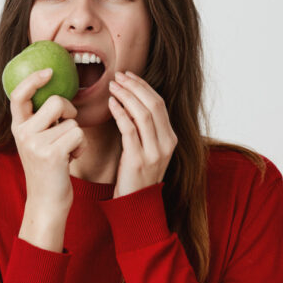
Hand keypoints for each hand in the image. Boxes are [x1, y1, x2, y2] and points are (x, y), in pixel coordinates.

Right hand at [9, 68, 86, 215]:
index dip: (34, 80)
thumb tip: (58, 92)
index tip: (49, 71)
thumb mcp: (37, 141)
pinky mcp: (51, 154)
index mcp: (18, 126)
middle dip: (70, 112)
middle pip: (57, 101)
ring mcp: (35, 143)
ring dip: (77, 135)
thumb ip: (41, 120)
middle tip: (65, 130)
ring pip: (72, 121)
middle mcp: (23, 133)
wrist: (46, 201)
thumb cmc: (48, 168)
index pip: (19, 94)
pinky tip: (70, 159)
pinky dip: (81, 146)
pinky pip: (78, 135)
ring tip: (66, 151)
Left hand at [107, 70, 177, 198]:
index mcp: (171, 138)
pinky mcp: (138, 160)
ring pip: (143, 114)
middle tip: (118, 76)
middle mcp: (167, 143)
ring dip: (126, 96)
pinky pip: (129, 130)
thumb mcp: (146, 149)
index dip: (144, 86)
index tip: (128, 76)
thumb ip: (144, 129)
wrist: (135, 206)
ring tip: (112, 86)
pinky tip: (111, 104)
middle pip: (154, 104)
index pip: (160, 103)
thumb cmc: (136, 176)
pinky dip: (120, 113)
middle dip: (135, 86)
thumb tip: (130, 102)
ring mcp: (154, 152)